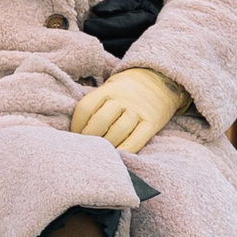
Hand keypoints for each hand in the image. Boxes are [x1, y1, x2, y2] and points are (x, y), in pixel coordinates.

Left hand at [71, 67, 186, 156]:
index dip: (77, 124)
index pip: (86, 107)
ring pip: (117, 132)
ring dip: (105, 146)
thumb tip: (77, 127)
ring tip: (99, 152)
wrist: (162, 79)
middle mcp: (124, 98)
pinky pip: (136, 141)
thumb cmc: (129, 88)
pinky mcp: (152, 123)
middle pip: (100, 121)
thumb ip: (98, 102)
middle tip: (85, 146)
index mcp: (109, 88)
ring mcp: (139, 111)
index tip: (74, 135)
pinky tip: (116, 157)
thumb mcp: (112, 86)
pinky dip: (124, 151)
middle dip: (89, 137)